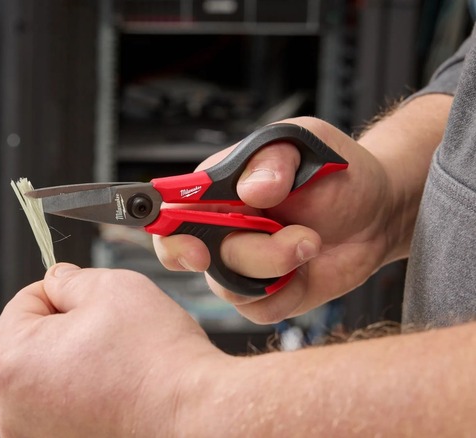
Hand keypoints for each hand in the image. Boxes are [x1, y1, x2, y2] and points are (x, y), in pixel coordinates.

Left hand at [0, 263, 230, 437]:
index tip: (89, 302)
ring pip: (47, 377)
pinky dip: (83, 395)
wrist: (193, 415)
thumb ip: (69, 279)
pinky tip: (113, 391)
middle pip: (31, 343)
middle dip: (65, 330)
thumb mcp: (110, 287)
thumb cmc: (156, 361)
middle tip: (107, 333)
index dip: (61, 293)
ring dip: (73, 364)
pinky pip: (62, 407)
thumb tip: (58, 280)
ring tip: (114, 365)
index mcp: (12, 361)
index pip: (23, 303)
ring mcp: (33, 433)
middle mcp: (11, 406)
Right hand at [154, 117, 396, 323]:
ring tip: (312, 241)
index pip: (169, 215)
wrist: (379, 210)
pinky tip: (308, 269)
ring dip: (279, 267)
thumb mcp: (305, 143)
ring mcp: (241, 266)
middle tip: (291, 245)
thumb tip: (250, 190)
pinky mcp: (265, 296)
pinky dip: (287, 295)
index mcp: (214, 190)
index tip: (198, 249)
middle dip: (246, 255)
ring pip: (231, 287)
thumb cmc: (336, 171)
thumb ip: (273, 160)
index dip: (172, 236)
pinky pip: (257, 310)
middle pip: (197, 258)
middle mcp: (219, 230)